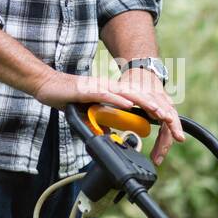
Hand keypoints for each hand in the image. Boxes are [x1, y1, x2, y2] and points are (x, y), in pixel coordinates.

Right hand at [33, 68, 184, 163]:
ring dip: (143, 103)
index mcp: (110, 93)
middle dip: (154, 107)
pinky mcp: (87, 90)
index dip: (151, 109)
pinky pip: (106, 94)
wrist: (46, 85)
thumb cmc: (66, 97)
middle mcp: (107, 88)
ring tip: (159, 112)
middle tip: (171, 119)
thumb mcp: (87, 113)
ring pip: (126, 94)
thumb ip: (99, 121)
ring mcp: (98, 88)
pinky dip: (119, 100)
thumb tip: (109, 132)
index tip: (166, 119)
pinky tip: (130, 105)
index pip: (135, 100)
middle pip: (137, 96)